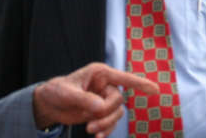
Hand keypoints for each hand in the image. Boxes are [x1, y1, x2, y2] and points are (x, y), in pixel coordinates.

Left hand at [32, 62, 157, 136]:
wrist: (49, 104)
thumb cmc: (57, 91)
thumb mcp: (67, 94)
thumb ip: (84, 100)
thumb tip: (100, 108)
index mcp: (99, 73)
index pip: (124, 78)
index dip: (140, 84)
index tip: (155, 90)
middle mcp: (105, 85)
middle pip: (118, 101)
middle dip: (107, 114)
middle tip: (90, 125)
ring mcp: (105, 99)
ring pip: (117, 113)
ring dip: (106, 124)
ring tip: (89, 130)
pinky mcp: (102, 112)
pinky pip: (112, 123)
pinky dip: (106, 131)